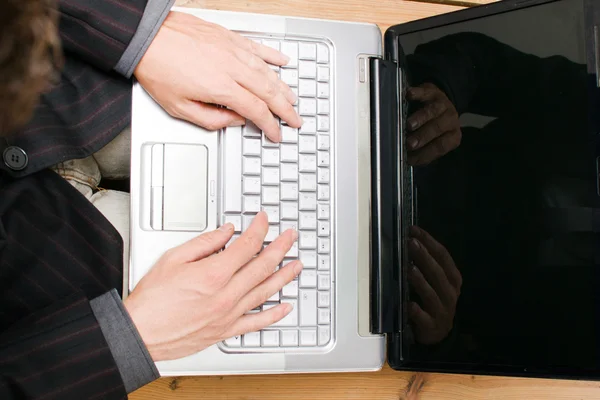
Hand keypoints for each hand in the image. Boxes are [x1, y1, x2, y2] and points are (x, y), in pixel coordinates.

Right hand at [124, 212, 302, 360]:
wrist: (139, 333)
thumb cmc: (151, 300)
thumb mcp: (173, 259)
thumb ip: (204, 243)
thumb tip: (226, 232)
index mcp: (213, 274)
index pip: (247, 245)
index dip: (260, 229)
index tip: (264, 220)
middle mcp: (225, 295)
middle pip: (262, 266)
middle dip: (280, 247)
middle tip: (291, 236)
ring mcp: (228, 314)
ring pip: (265, 291)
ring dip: (285, 276)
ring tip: (298, 264)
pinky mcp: (225, 330)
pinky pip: (256, 322)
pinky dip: (274, 315)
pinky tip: (285, 306)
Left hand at [134, 12, 301, 140]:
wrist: (146, 36)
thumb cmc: (158, 68)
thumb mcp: (179, 108)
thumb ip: (211, 119)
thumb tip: (234, 122)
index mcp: (221, 88)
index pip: (256, 111)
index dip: (270, 125)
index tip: (276, 133)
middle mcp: (232, 67)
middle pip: (269, 92)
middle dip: (286, 110)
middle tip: (295, 120)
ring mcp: (233, 50)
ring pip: (268, 71)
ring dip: (284, 87)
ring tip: (293, 99)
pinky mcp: (229, 37)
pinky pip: (259, 47)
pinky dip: (273, 56)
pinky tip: (283, 62)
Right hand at [406, 83, 460, 164]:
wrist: (440, 105)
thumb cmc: (433, 130)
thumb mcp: (433, 143)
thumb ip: (423, 150)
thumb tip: (407, 158)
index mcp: (452, 136)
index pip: (441, 146)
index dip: (426, 152)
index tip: (411, 158)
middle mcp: (451, 120)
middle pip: (438, 128)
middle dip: (423, 136)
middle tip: (410, 143)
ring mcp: (443, 104)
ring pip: (434, 110)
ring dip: (421, 118)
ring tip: (409, 125)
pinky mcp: (433, 91)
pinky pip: (426, 92)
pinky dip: (418, 93)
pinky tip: (408, 95)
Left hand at [407, 226, 461, 344]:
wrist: (439, 333)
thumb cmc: (434, 300)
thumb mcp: (437, 281)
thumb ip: (428, 264)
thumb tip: (411, 240)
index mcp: (453, 279)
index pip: (443, 256)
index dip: (429, 242)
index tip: (414, 230)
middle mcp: (450, 293)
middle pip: (438, 273)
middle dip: (424, 257)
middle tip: (411, 243)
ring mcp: (442, 310)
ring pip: (432, 294)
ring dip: (420, 281)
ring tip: (409, 268)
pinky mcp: (431, 326)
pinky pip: (424, 318)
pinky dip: (416, 311)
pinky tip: (409, 304)